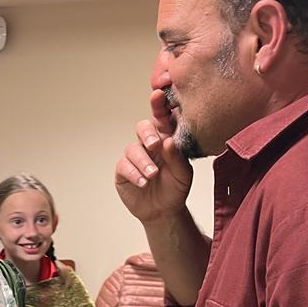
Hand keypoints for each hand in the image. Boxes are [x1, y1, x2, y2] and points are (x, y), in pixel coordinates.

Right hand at [115, 90, 193, 224]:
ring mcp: (135, 157)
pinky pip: (124, 166)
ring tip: (153, 175)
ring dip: (143, 161)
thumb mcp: (183, 173)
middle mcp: (149, 145)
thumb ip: (177, 157)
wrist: (164, 211)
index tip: (159, 95)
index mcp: (166, 139)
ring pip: (133, 149)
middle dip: (147, 133)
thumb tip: (167, 141)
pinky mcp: (124, 170)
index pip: (162, 119)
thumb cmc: (176, 188)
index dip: (159, 105)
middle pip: (142, 127)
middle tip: (155, 145)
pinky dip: (134, 174)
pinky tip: (143, 182)